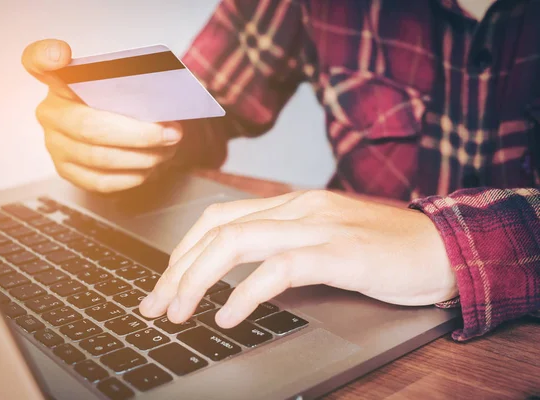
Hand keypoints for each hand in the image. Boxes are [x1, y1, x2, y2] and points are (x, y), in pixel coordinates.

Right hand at [22, 39, 182, 192]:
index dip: (45, 58)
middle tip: (171, 134)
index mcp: (61, 81)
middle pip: (90, 127)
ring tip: (167, 151)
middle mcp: (51, 112)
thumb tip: (191, 87)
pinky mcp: (67, 171)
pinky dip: (132, 177)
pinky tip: (149, 168)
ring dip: (142, 158)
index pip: (37, 62)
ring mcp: (55, 145)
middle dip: (138, 135)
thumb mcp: (131, 83)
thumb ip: (147, 80)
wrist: (119, 130)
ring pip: (99, 158)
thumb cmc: (124, 101)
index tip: (61, 55)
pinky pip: (101, 181)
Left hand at [139, 190, 457, 327]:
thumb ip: (285, 248)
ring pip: (237, 242)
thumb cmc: (384, 250)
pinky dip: (246, 291)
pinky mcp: (339, 252)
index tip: (165, 283)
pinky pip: (279, 268)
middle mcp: (298, 208)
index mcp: (292, 204)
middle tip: (156, 305)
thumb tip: (242, 275)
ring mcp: (318, 227)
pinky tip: (229, 315)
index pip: (219, 218)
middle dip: (177, 269)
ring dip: (198, 280)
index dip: (184, 250)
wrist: (443, 248)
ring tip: (178, 312)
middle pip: (217, 230)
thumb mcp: (324, 241)